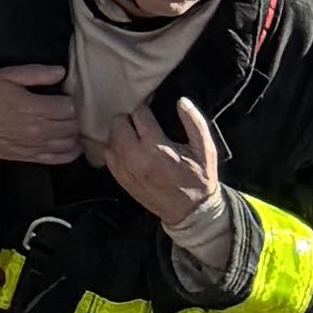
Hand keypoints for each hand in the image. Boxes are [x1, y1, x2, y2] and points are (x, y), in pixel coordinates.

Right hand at [0, 62, 82, 171]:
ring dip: (73, 133)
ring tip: (67, 124)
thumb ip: (36, 73)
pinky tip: (73, 145)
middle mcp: (38, 129)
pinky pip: (61, 158)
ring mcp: (36, 146)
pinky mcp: (31, 157)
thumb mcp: (8, 75)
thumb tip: (61, 72)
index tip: (62, 96)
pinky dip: (71, 153)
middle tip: (64, 109)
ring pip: (70, 142)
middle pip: (72, 125)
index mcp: (34, 107)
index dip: (69, 99)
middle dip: (72, 116)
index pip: (69, 107)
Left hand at [105, 89, 224, 238]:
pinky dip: (116, 149)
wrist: (190, 212)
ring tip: (136, 138)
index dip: (147, 111)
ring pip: (110, 138)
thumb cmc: (199, 178)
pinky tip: (129, 151)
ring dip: (121, 134)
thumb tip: (180, 100)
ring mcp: (125, 169)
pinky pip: (108, 154)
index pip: (139, 114)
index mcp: (157, 148)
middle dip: (130, 120)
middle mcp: (136, 158)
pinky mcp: (120, 179)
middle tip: (142, 127)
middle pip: (118, 123)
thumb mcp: (205, 150)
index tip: (153, 116)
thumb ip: (194, 122)